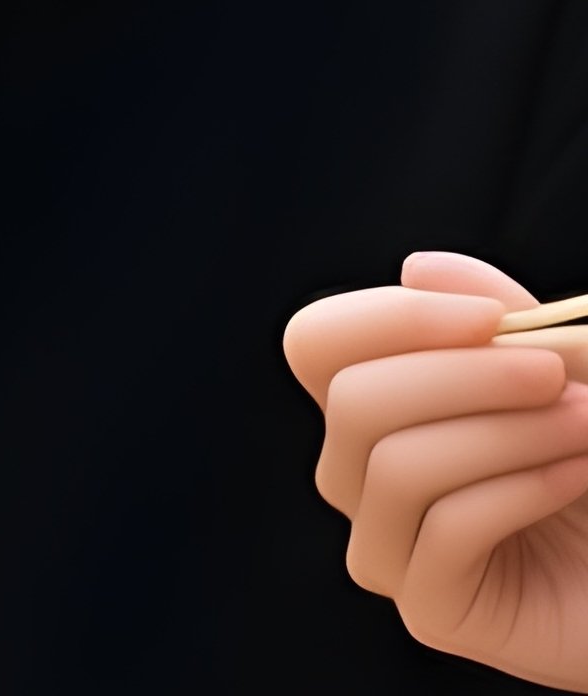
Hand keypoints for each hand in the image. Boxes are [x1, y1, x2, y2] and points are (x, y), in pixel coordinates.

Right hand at [284, 251, 587, 688]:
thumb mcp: (549, 368)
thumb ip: (494, 317)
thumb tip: (417, 268)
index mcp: (372, 405)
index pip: (316, 343)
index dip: (389, 318)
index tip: (489, 315)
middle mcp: (357, 474)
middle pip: (352, 399)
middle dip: (463, 374)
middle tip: (553, 371)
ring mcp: (386, 546)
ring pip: (396, 464)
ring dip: (504, 431)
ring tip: (581, 422)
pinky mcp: (430, 609)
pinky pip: (444, 530)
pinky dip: (522, 490)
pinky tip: (572, 478)